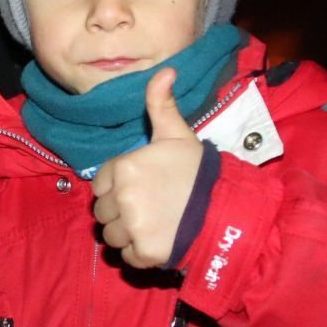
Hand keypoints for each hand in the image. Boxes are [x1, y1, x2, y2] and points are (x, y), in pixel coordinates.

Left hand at [92, 69, 205, 268]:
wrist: (226, 208)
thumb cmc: (198, 171)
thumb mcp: (177, 134)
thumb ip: (161, 105)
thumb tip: (165, 69)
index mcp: (124, 168)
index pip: (100, 184)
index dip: (117, 187)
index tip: (140, 188)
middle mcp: (122, 198)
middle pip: (102, 212)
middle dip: (119, 212)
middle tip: (149, 208)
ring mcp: (133, 228)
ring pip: (111, 236)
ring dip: (126, 234)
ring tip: (153, 224)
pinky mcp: (144, 253)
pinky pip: (126, 257)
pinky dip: (138, 253)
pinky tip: (157, 240)